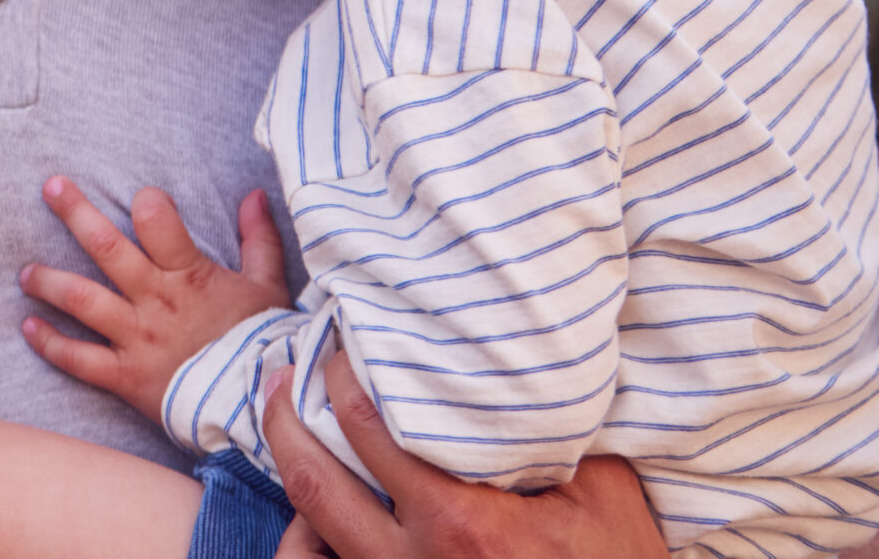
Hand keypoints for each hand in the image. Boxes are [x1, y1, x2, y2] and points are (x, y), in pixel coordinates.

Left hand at [21, 177, 289, 423]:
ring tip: (25, 272)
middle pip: (107, 248)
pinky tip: (28, 326)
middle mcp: (156, 301)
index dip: (149, 203)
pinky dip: (50, 343)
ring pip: (82, 300)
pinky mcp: (125, 376)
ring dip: (48, 281)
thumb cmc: (261, 343)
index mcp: (190, 277)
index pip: (159, 224)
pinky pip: (79, 359)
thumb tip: (255, 194)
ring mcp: (137, 338)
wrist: (258, 409)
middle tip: (51, 187)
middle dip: (76, 213)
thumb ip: (259, 239)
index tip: (140, 196)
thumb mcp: (267, 286)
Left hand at [263, 352, 666, 558]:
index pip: (368, 428)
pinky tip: (314, 502)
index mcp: (460, 522)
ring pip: (309, 533)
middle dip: (282, 420)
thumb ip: (547, 429)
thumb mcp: (604, 491)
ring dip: (291, 475)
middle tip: (275, 374)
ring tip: (283, 427)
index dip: (339, 377)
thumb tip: (513, 362)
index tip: (335, 342)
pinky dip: (310, 536)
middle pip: (312, 482)